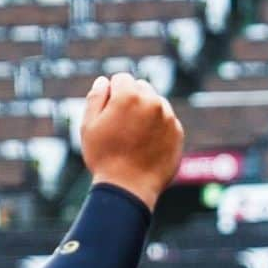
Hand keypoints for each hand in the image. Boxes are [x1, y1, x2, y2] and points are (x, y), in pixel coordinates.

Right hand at [81, 73, 183, 210]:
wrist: (130, 188)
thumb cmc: (104, 157)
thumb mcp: (89, 124)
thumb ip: (96, 97)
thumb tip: (105, 81)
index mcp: (129, 95)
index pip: (122, 79)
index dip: (112, 94)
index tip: (110, 113)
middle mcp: (153, 103)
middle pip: (142, 87)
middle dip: (132, 98)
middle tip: (123, 123)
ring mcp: (169, 118)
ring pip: (157, 103)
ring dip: (147, 111)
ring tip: (135, 134)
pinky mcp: (178, 134)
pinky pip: (168, 121)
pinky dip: (159, 127)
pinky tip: (148, 143)